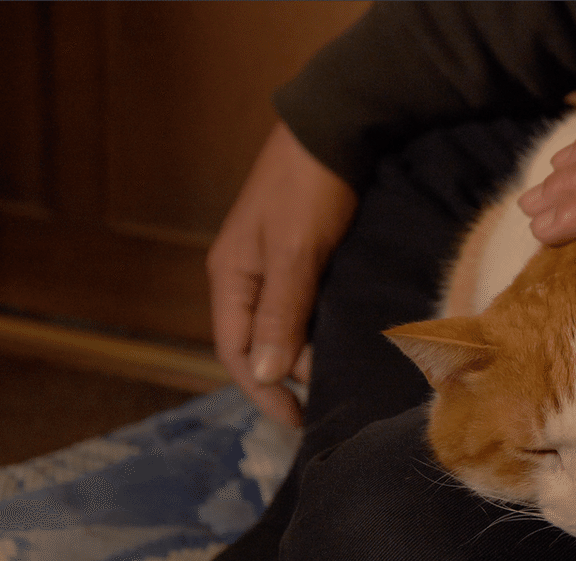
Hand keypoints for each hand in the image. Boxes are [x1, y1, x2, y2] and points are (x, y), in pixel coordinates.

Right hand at [207, 122, 356, 426]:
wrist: (337, 126)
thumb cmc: (311, 187)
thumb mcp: (296, 252)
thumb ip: (282, 313)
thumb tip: (267, 375)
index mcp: (232, 277)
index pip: (237, 352)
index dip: (265, 391)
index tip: (298, 420)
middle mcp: (247, 276)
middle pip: (259, 344)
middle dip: (286, 379)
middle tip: (326, 405)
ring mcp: (275, 265)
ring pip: (284, 327)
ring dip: (305, 356)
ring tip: (338, 381)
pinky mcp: (304, 255)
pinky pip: (304, 307)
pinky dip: (320, 330)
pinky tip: (343, 342)